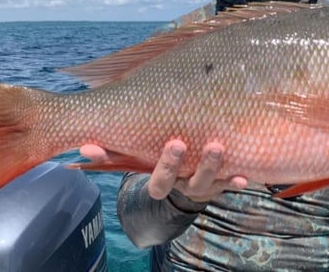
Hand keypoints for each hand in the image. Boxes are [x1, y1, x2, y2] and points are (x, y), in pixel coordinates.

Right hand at [79, 140, 247, 202]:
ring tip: (219, 145)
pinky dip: (236, 180)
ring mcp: (203, 186)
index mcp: (161, 182)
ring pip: (210, 182)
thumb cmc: (150, 160)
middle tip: (203, 142)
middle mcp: (183, 186)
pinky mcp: (219, 182)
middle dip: (196, 164)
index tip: (175, 143)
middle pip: (189, 182)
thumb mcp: (131, 158)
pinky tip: (244, 175)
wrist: (178, 181)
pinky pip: (229, 183)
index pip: (161, 182)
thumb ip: (109, 154)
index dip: (167, 166)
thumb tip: (84, 146)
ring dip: (216, 166)